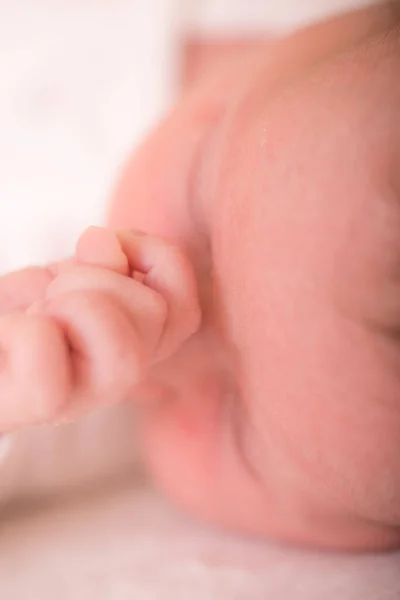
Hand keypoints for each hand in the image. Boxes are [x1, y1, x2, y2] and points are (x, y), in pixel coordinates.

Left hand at [0, 227, 199, 431]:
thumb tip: (106, 244)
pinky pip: (42, 342)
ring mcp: (88, 397)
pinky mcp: (44, 405)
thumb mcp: (73, 276)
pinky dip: (19, 324)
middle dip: (96, 277)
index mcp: (137, 344)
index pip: (185, 309)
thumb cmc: (22, 317)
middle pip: (153, 312)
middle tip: (56, 294)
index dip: (158, 257)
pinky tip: (10, 333)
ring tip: (39, 313)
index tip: (108, 251)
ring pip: (118, 336)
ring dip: (69, 302)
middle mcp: (122, 376)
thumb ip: (102, 260)